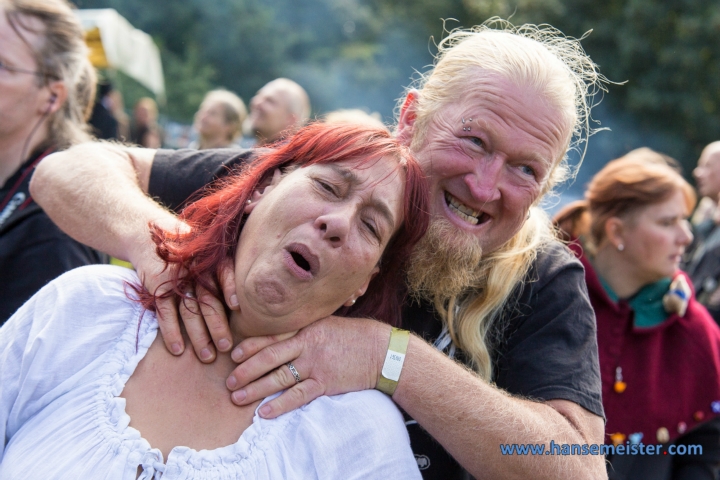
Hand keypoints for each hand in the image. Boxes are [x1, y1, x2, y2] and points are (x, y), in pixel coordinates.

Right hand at [133, 232, 236, 361]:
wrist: (149, 238)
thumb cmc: (190, 253)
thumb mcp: (209, 255)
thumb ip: (227, 274)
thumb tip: (250, 304)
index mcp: (212, 260)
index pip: (224, 271)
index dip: (231, 287)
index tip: (237, 307)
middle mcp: (196, 270)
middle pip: (208, 299)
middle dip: (218, 325)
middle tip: (226, 347)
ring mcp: (176, 279)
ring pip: (189, 311)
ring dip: (198, 336)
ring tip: (208, 356)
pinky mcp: (158, 287)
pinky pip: (166, 314)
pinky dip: (171, 333)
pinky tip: (178, 350)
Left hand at [226, 316, 390, 417]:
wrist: (381, 350)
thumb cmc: (353, 336)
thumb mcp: (327, 323)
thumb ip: (304, 329)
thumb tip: (280, 335)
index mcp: (306, 328)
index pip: (272, 336)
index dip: (250, 346)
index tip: (234, 354)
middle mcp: (307, 344)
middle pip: (269, 357)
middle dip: (246, 370)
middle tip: (229, 381)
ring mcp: (316, 364)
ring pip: (279, 377)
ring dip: (256, 389)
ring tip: (238, 398)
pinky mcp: (326, 383)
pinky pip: (298, 395)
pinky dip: (280, 404)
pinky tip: (265, 412)